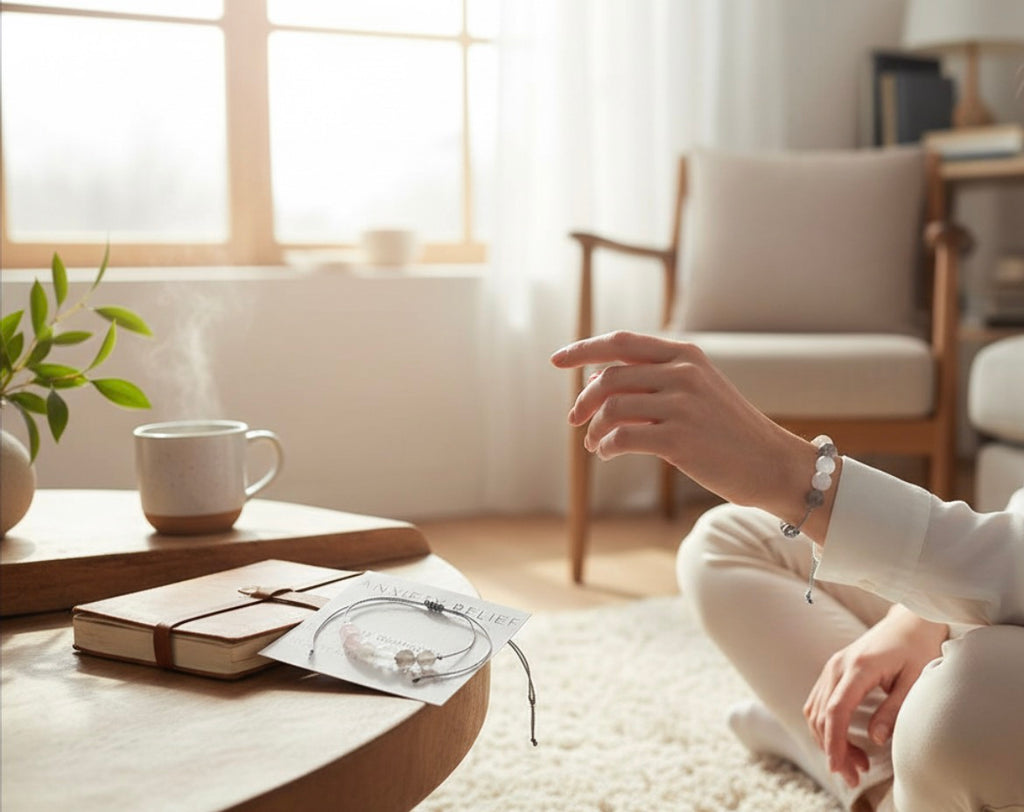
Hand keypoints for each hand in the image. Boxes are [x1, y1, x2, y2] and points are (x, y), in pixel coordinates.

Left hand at [550, 331, 834, 535]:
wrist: (771, 463)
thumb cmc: (727, 430)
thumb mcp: (696, 390)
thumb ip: (652, 380)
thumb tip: (595, 382)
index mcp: (685, 354)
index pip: (620, 342)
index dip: (583, 349)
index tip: (557, 360)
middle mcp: (683, 373)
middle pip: (610, 376)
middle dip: (584, 400)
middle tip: (574, 419)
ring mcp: (682, 405)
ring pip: (611, 408)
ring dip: (594, 428)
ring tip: (594, 444)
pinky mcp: (679, 439)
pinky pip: (621, 437)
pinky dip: (606, 446)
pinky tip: (607, 453)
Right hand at [802, 605, 947, 787]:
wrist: (909, 620)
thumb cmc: (917, 647)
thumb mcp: (915, 680)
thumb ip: (894, 709)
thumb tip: (875, 739)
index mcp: (858, 667)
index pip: (836, 710)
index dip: (835, 742)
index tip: (839, 768)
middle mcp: (837, 666)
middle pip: (821, 715)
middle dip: (832, 749)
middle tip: (854, 776)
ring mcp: (832, 667)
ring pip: (815, 710)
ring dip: (828, 740)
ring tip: (854, 763)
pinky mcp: (833, 670)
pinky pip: (818, 702)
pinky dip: (826, 726)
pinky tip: (845, 741)